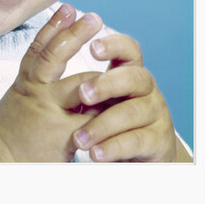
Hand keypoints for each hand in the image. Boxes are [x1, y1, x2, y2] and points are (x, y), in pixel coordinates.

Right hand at [0, 4, 105, 161]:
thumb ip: (37, 78)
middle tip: (93, 18)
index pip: (39, 48)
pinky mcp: (65, 138)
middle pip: (55, 56)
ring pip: (83, 86)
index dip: (54, 26)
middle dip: (75, 35)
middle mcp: (37, 94)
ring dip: (102, 77)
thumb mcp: (19, 96)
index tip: (67, 8)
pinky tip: (120, 101)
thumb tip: (58, 50)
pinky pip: (93, 120)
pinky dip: (106, 111)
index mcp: (26, 83)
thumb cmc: (11, 129)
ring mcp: (51, 115)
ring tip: (119, 61)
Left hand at [72, 33, 185, 161]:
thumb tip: (46, 68)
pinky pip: (136, 141)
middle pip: (134, 77)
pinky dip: (113, 147)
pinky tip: (95, 154)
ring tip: (78, 139)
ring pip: (132, 112)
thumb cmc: (112, 121)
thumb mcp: (100, 100)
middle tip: (82, 94)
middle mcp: (146, 89)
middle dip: (107, 84)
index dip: (113, 45)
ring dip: (102, 124)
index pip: (128, 50)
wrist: (139, 158)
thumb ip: (84, 84)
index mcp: (129, 72)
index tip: (92, 48)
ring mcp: (155, 115)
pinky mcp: (158, 141)